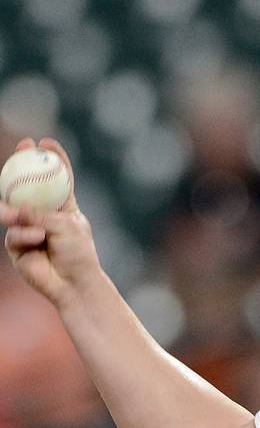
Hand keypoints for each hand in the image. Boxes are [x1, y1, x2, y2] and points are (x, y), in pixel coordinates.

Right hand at [1, 137, 100, 308]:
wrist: (73, 284)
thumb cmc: (78, 254)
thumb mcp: (66, 226)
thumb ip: (42, 213)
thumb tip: (15, 206)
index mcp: (63, 207)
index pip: (56, 179)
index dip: (50, 160)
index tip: (45, 143)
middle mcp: (44, 215)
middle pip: (27, 186)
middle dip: (21, 166)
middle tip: (20, 149)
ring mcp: (28, 229)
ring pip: (13, 209)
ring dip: (16, 209)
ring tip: (16, 214)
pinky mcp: (17, 245)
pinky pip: (13, 233)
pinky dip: (24, 233)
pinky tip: (37, 238)